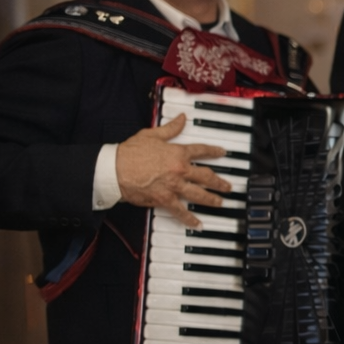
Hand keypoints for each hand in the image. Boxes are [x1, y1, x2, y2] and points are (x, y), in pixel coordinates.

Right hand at [115, 114, 230, 227]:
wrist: (114, 169)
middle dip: (219, 182)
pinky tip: (198, 224)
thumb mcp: (151, 135)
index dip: (214, 151)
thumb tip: (182, 119)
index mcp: (177, 153)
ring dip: (212, 199)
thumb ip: (170, 128)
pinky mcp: (164, 199)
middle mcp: (179, 169)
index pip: (201, 151)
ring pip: (199, 194)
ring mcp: (174, 186)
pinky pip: (180, 211)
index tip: (222, 153)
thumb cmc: (129, 152)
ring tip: (221, 203)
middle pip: (206, 176)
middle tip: (228, 186)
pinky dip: (190, 219)